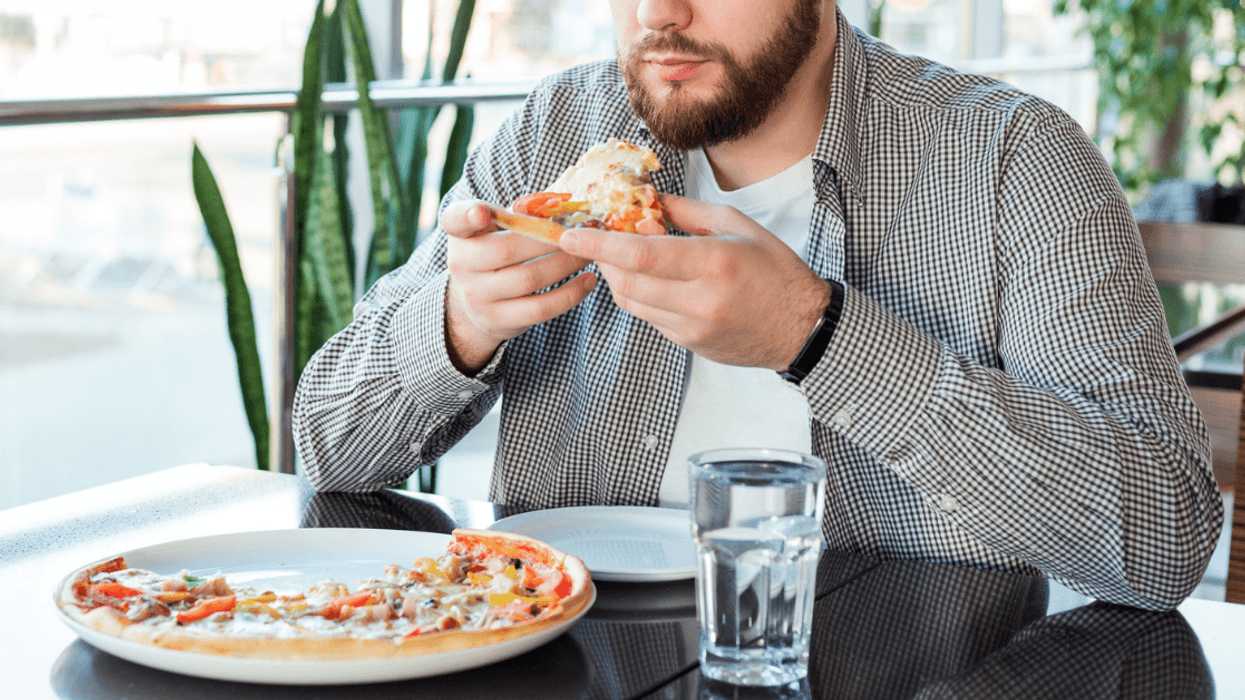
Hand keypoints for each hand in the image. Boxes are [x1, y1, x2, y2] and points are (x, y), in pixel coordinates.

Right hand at [441, 200, 596, 372]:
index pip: (454, 220)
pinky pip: (540, 309)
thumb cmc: (495, 253)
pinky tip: (588, 282)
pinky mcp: (498, 320)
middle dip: (550, 240)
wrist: (475, 305)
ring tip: (589, 254)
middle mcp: (461, 265)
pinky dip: (569, 295)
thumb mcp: (494, 232)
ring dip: (566, 264)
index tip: (482, 212)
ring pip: (529, 279)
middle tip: (581, 232)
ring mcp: (478, 296)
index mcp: (461, 235)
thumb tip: (562, 203)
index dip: (467, 215)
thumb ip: (515, 216)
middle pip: (508, 250)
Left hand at [558, 194, 830, 369]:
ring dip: (618, 278)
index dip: (599, 244)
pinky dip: (642, 296)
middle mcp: (700, 300)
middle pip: (626, 282)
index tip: (573, 234)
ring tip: (622, 258)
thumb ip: (686, 213)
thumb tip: (647, 199)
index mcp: (714, 262)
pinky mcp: (690, 344)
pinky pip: (650, 318)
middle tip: (597, 241)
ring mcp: (693, 327)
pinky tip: (651, 280)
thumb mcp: (738, 226)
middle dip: (603, 261)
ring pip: (633, 303)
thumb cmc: (776, 271)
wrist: (802, 328)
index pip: (640, 254)